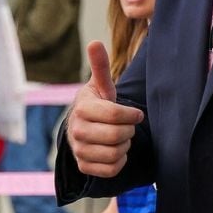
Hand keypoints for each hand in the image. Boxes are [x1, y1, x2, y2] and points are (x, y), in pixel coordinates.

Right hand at [67, 41, 143, 176]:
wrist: (84, 128)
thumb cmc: (98, 103)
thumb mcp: (101, 85)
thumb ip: (100, 66)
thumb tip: (94, 42)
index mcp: (82, 108)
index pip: (114, 115)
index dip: (131, 115)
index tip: (137, 114)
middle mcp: (76, 130)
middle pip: (117, 136)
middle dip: (129, 131)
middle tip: (128, 126)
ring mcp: (79, 150)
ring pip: (115, 153)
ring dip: (125, 146)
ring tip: (121, 137)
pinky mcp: (84, 167)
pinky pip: (112, 169)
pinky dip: (120, 161)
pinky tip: (116, 151)